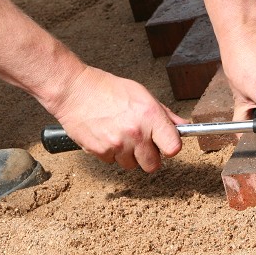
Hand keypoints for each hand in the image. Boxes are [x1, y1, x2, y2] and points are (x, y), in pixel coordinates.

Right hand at [50, 66, 184, 171]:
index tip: (166, 143)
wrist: (74, 90)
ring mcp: (117, 145)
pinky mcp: (100, 152)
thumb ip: (164, 114)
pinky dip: (110, 153)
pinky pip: (112, 162)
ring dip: (128, 155)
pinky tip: (106, 135)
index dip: (170, 147)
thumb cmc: (107, 89)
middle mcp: (135, 133)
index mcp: (150, 116)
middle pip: (153, 165)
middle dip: (149, 156)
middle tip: (141, 142)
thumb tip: (181, 126)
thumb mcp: (141, 94)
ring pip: (131, 165)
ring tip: (119, 135)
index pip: (173, 148)